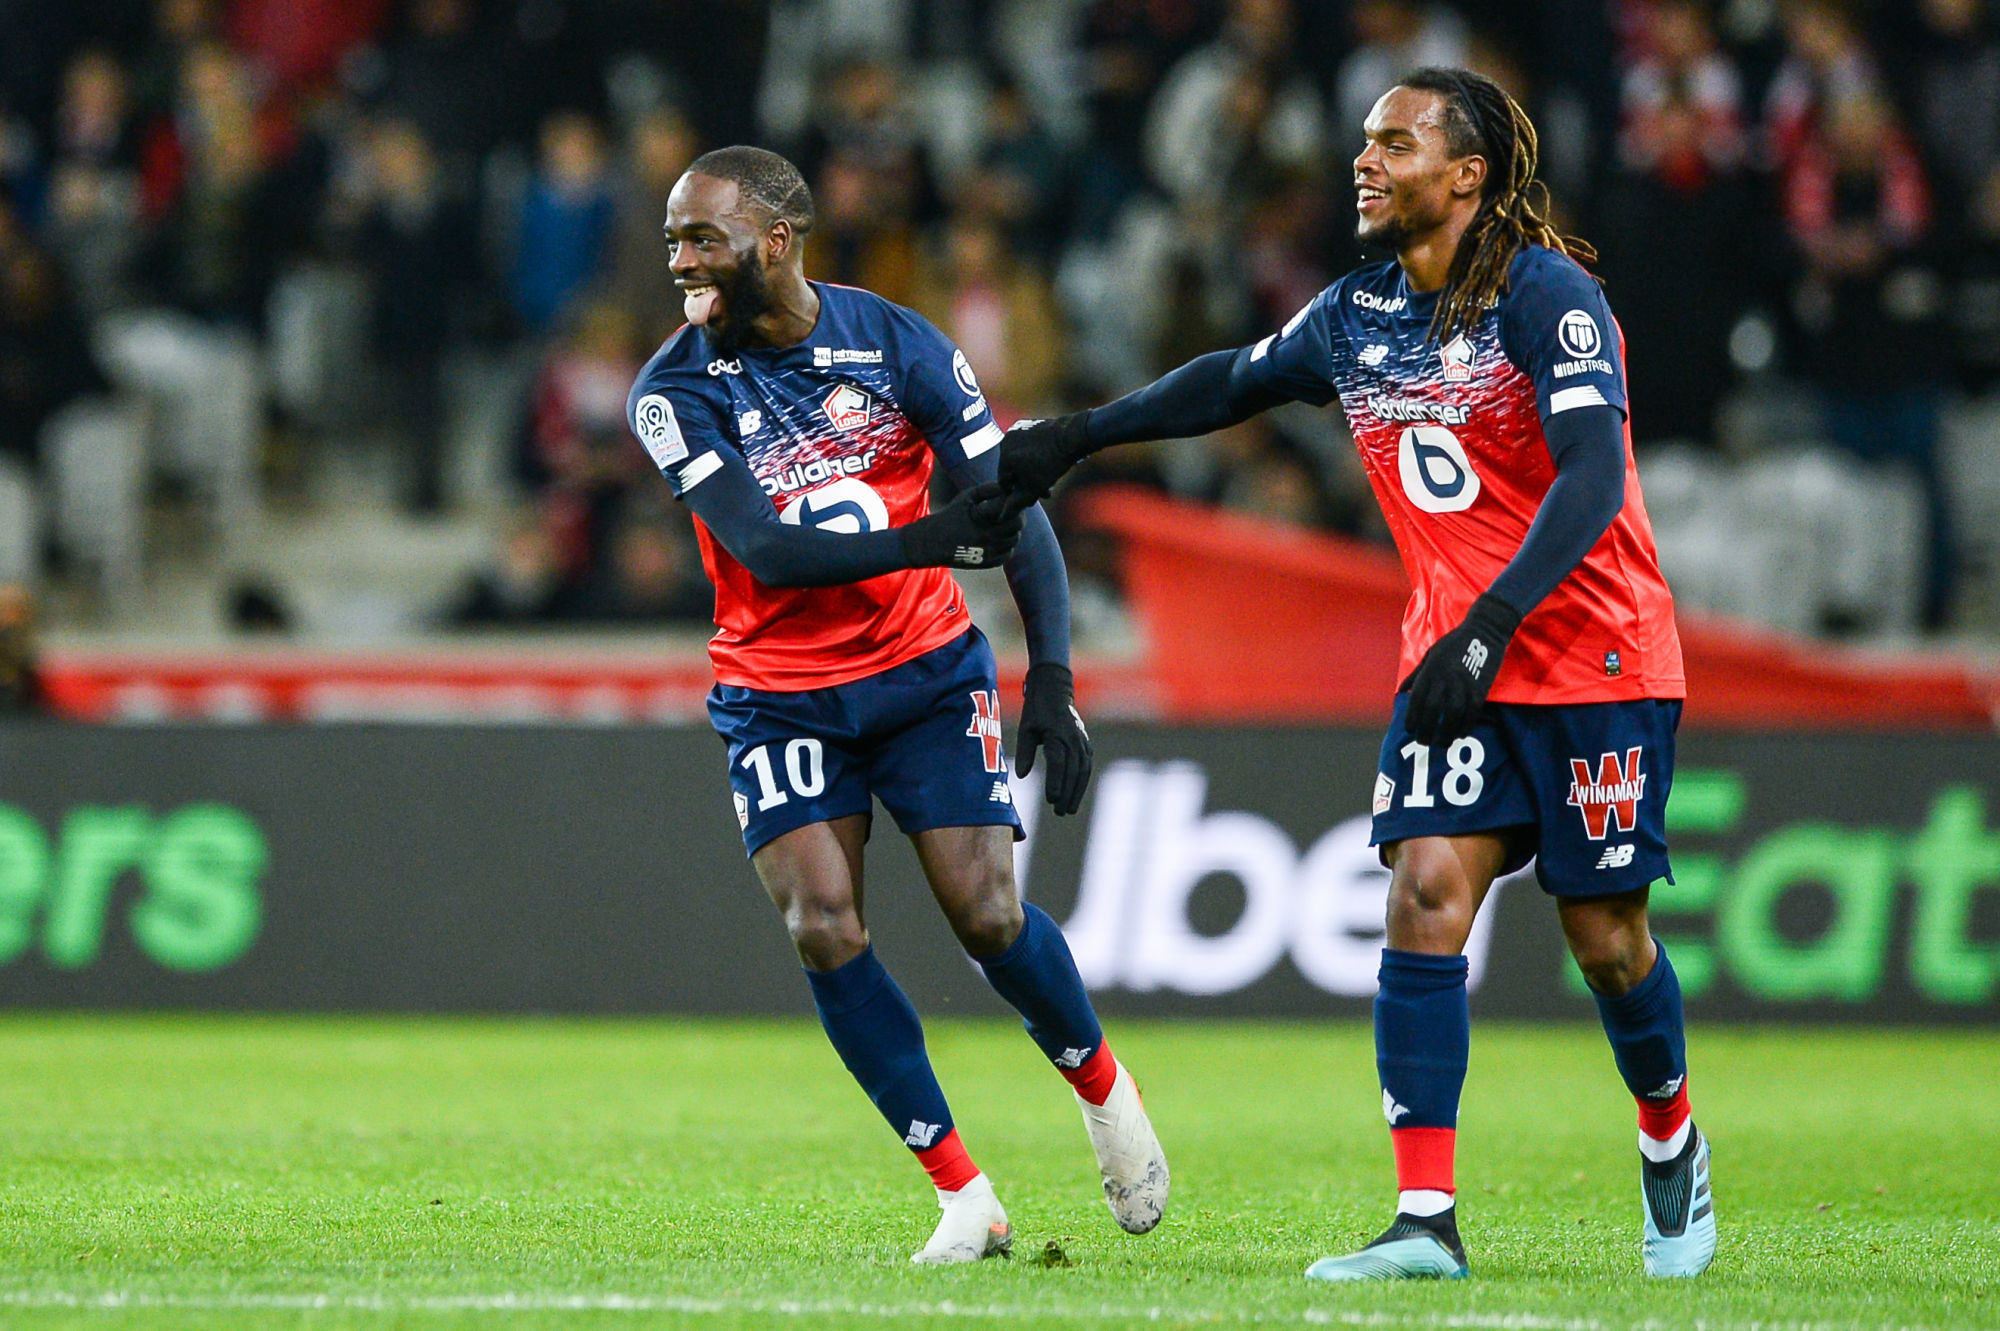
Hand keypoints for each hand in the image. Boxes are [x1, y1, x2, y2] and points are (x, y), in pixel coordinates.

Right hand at [899, 482, 1024, 569]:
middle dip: (1017, 517)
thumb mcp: (965, 497)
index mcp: (982, 517)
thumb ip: (987, 489)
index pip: (1013, 510)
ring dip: (1012, 532)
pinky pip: (1007, 555)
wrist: (931, 543)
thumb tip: (1007, 487)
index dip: (1015, 505)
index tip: (1011, 502)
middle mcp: (986, 535)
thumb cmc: (949, 516)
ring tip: (1004, 526)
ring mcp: (987, 551)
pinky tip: (998, 540)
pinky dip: (1007, 547)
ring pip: (1014, 541)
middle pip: (1017, 526)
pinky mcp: (986, 563)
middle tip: (1012, 513)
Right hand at [997, 412, 1090, 507]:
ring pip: (1019, 457)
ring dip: (1030, 469)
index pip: (1004, 482)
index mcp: (1004, 456)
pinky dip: (1033, 454)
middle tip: (1043, 490)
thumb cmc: (1054, 463)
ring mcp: (1016, 431)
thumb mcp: (1035, 487)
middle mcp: (1005, 441)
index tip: (1033, 498)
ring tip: (1047, 477)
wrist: (1072, 436)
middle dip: (1026, 481)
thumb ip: (1017, 503)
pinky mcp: (1026, 424)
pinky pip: (1025, 445)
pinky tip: (1048, 459)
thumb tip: (1002, 515)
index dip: (1017, 493)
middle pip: (1012, 469)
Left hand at [1016, 662, 1092, 814]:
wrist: (1055, 689)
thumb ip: (1025, 752)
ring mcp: (1082, 741)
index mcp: (1057, 734)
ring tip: (1068, 809)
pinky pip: (1086, 765)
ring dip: (1077, 791)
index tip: (1051, 800)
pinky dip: (1082, 781)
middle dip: (1067, 793)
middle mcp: (1073, 739)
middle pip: (1073, 771)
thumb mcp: (1026, 728)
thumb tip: (1021, 776)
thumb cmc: (1036, 709)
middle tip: (1059, 812)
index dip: (1056, 783)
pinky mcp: (1085, 743)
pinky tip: (1076, 794)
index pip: (1058, 763)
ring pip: (1083, 770)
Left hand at [1403, 593, 1521, 745]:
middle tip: (1423, 743)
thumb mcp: (1430, 654)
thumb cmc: (1454, 642)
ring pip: (1452, 715)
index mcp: (1430, 670)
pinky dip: (1465, 725)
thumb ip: (1416, 674)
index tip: (1409, 731)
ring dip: (1446, 733)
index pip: (1416, 700)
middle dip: (1426, 730)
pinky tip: (1460, 734)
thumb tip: (1402, 691)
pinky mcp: (1480, 688)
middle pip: (1432, 710)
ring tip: (1441, 744)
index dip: (1412, 718)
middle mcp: (1445, 678)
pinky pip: (1472, 712)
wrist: (1484, 631)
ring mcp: (1463, 684)